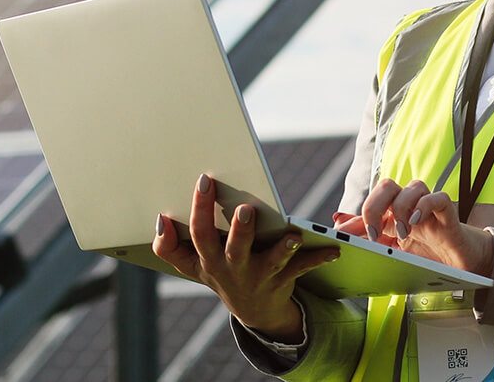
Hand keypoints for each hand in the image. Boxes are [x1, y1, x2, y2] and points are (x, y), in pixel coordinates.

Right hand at [153, 173, 338, 338]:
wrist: (254, 311)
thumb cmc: (220, 272)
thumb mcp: (192, 265)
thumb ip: (171, 246)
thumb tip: (159, 220)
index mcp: (207, 261)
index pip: (197, 235)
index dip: (197, 211)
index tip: (204, 181)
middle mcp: (232, 270)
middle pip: (233, 249)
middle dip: (239, 230)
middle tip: (245, 209)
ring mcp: (258, 276)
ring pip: (270, 262)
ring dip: (282, 249)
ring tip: (292, 236)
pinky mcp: (282, 280)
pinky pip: (302, 268)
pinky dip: (318, 257)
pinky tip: (334, 250)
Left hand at [335, 179, 493, 277]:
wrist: (461, 267)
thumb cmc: (428, 256)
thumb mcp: (394, 252)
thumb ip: (369, 238)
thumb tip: (338, 224)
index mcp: (394, 215)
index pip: (370, 204)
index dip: (354, 217)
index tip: (340, 232)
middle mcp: (410, 206)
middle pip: (387, 186)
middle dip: (374, 205)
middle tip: (373, 232)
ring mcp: (429, 208)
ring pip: (413, 186)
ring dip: (402, 207)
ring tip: (402, 233)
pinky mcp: (448, 214)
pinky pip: (438, 197)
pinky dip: (426, 204)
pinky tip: (418, 221)